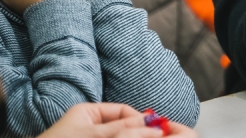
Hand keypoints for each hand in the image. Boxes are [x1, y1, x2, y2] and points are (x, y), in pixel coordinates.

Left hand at [37, 103, 197, 137]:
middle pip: (123, 125)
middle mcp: (88, 123)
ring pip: (119, 135)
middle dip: (139, 131)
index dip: (141, 119)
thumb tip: (150, 125)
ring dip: (132, 137)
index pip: (123, 110)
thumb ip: (123, 130)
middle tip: (158, 136)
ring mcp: (88, 136)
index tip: (158, 128)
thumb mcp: (94, 135)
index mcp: (87, 111)